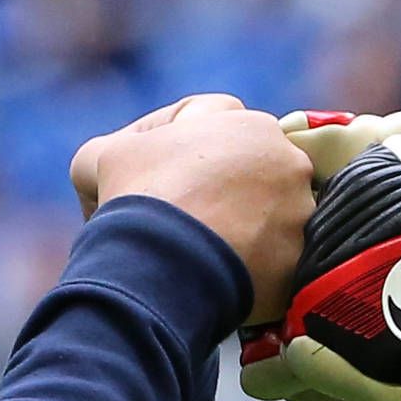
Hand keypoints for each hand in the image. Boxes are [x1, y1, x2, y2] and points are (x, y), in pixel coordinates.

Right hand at [71, 94, 308, 323]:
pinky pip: (276, 262)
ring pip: (267, 217)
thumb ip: (108, 152)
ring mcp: (299, 210)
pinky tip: (218, 278)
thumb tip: (107, 175)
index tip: (155, 176)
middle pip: (247, 173)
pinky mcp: (301, 258)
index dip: (176, 145)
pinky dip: (252, 270)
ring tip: (199, 253)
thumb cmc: (136, 198)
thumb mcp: (99, 159)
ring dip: (240, 230)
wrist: (166, 264)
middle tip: (181, 220)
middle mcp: (285, 158)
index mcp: (245, 121)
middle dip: (218, 192)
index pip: (212, 124)